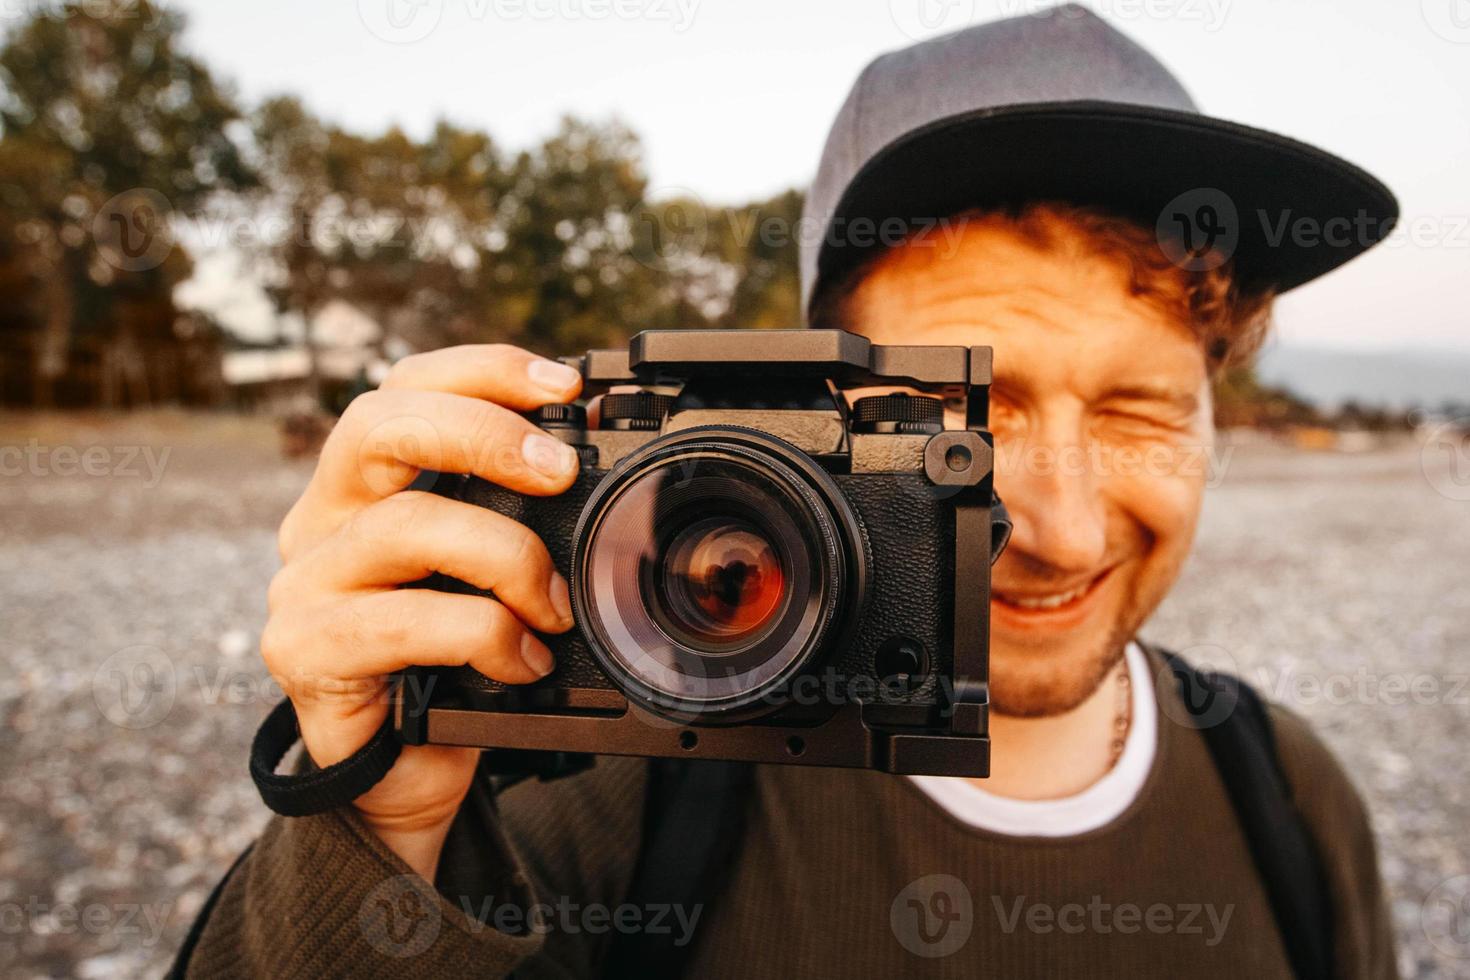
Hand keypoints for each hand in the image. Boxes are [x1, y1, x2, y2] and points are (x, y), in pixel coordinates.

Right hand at [260, 344, 582, 878]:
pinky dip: (482, 634)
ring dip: (504, 556)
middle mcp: (324, 520)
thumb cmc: (453, 663)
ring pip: (406, 523)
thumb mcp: (490, 575)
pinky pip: (405, 620)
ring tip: (553, 605)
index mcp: (366, 485)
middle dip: (483, 432)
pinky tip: (521, 661)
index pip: (405, 386)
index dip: (483, 370)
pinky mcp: (306, 649)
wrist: (404, 776)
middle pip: (377, 423)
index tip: (566, 385)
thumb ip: (516, 518)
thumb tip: (595, 463)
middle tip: (559, 470)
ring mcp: (305, 583)